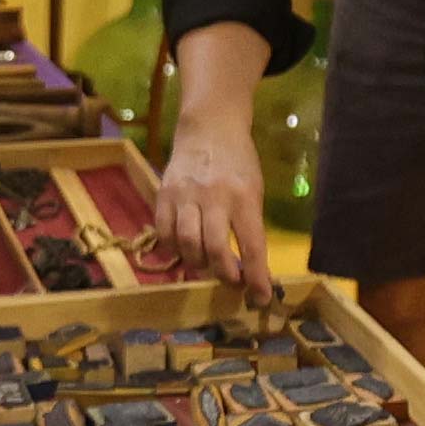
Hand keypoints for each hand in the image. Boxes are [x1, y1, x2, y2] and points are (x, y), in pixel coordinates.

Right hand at [152, 112, 272, 299]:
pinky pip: (164, 232)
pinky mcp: (163, 194)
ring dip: (198, 263)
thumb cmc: (238, 162)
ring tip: (207, 264)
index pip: (252, 245)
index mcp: (244, 196)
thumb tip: (249, 268)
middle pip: (215, 248)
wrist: (208, 127)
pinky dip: (174, 248)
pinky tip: (184, 248)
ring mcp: (185, 195)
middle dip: (224, 274)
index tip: (260, 298)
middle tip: (231, 281)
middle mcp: (214, 196)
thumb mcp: (254, 189)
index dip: (256, 277)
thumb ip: (249, 225)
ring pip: (187, 243)